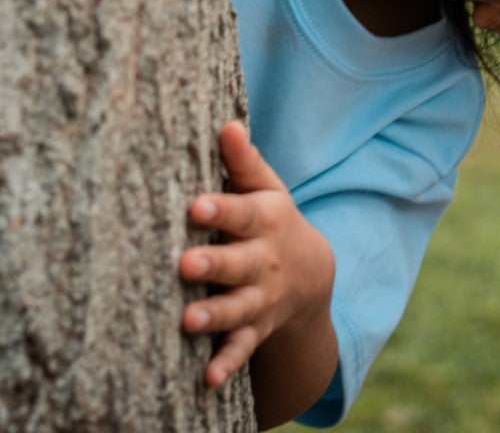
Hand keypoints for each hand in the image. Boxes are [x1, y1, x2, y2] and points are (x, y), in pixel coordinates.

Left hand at [179, 121, 335, 389]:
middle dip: (214, 265)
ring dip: (215, 315)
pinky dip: (227, 364)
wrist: (310, 273)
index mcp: (265, 219)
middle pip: (238, 263)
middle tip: (185, 264)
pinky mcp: (256, 329)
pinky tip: (207, 378)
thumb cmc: (270, 220)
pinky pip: (242, 348)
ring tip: (189, 321)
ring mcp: (262, 297)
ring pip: (238, 308)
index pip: (242, 213)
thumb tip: (226, 124)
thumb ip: (243, 161)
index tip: (194, 206)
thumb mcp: (266, 188)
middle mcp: (264, 260)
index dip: (220, 210)